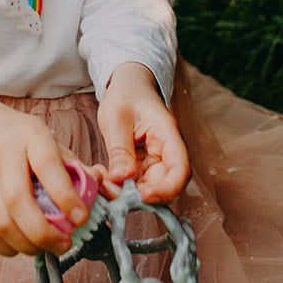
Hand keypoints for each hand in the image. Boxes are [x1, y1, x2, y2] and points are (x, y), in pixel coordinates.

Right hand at [0, 72, 89, 256]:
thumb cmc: (18, 135)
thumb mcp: (47, 138)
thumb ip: (74, 166)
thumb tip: (106, 192)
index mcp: (30, 136)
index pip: (47, 165)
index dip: (65, 195)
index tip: (82, 217)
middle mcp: (4, 155)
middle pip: (17, 200)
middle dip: (43, 231)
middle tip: (65, 244)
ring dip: (26, 244)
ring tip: (45, 248)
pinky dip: (4, 247)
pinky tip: (21, 246)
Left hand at [97, 61, 189, 204]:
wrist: (128, 86)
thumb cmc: (126, 95)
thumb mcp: (116, 117)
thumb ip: (120, 148)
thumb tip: (121, 178)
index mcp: (168, 135)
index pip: (180, 170)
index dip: (166, 189)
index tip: (143, 196)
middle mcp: (166, 152)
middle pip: (164, 185)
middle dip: (140, 196)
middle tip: (111, 192)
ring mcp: (154, 161)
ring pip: (147, 188)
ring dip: (127, 194)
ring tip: (103, 183)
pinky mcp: (142, 167)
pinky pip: (135, 184)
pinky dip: (120, 187)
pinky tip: (103, 177)